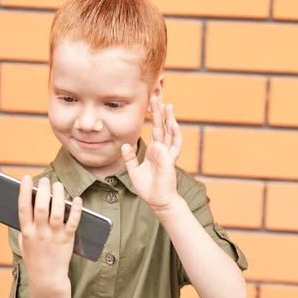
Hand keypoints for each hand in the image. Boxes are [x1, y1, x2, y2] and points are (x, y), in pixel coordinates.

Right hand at [17, 176, 81, 292]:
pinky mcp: (67, 240)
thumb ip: (24, 226)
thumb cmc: (35, 257)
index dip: (24, 192)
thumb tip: (28, 204)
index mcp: (26, 232)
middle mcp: (39, 233)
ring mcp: (54, 236)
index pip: (23, 208)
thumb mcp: (23, 242)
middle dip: (43, 191)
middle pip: (41, 208)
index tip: (26, 178)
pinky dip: (75, 210)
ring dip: (58, 196)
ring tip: (58, 185)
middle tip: (45, 180)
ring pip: (56, 213)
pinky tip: (77, 200)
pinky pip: (73, 223)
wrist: (47, 278)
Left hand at [121, 95, 182, 212]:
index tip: (152, 102)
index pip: (155, 129)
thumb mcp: (134, 170)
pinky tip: (171, 125)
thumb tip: (125, 145)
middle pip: (162, 126)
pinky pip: (172, 147)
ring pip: (171, 133)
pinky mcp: (169, 161)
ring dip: (170, 120)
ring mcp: (167, 155)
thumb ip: (129, 157)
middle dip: (161, 112)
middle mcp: (162, 149)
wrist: (157, 201)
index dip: (154, 116)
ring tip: (169, 106)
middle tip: (158, 96)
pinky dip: (173, 136)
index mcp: (154, 150)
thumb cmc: (148, 187)